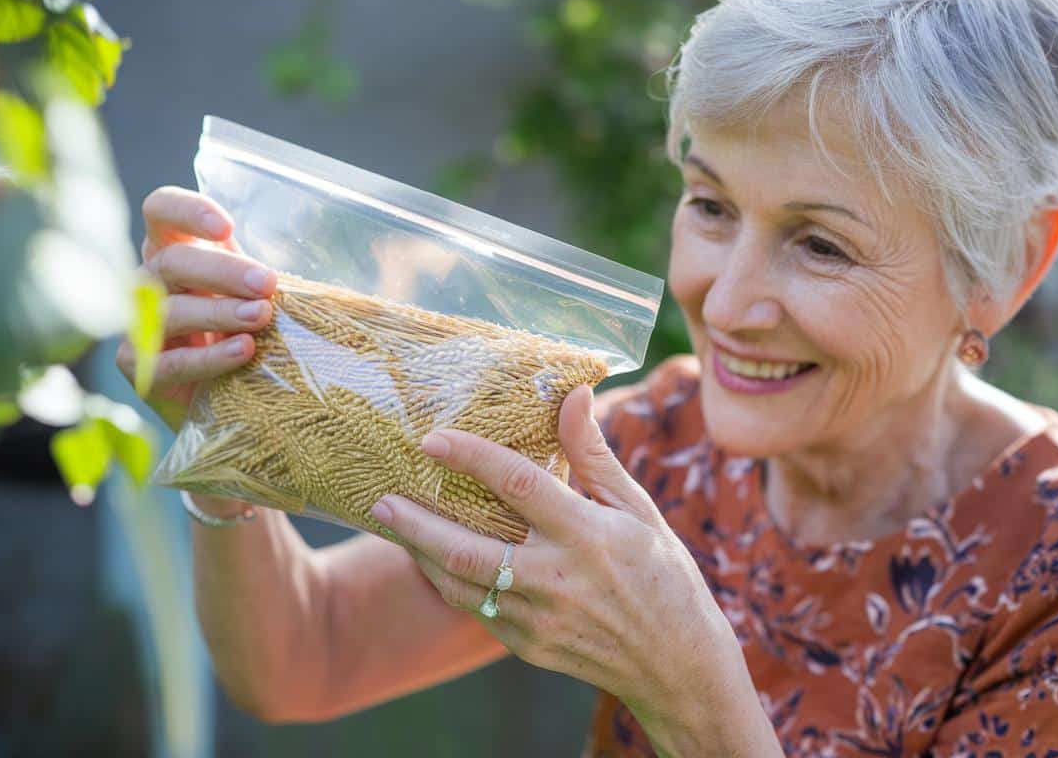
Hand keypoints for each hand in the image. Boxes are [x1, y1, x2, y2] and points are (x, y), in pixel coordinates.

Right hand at [115, 187, 276, 430]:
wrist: (225, 398)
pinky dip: (208, 358)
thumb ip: (274, 277)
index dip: (186, 210)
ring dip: (218, 311)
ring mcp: (139, 325)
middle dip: (221, 270)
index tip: (226, 227)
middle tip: (266, 284)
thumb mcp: (259, 295)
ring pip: (167, 310)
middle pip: (172, 261)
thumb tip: (356, 268)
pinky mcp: (140, 368)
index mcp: (176, 250)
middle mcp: (151, 282)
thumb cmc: (245, 331)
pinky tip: (244, 351)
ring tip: (260, 316)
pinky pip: (169, 362)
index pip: (161, 211)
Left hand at [372, 386, 768, 753]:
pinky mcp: (526, 647)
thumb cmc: (663, 576)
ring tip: (393, 525)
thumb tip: (572, 393)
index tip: (432, 439)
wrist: (676, 665)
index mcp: (588, 535)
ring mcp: (538, 620)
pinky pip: (475, 609)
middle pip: (466, 548)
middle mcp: (557, 579)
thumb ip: (593, 454)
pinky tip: (432, 558)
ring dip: (420, 554)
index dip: (471, 456)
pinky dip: (448, 582)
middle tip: (382, 498)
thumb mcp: (636, 508)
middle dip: (416, 523)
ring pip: (459, 585)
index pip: (517, 484)